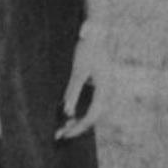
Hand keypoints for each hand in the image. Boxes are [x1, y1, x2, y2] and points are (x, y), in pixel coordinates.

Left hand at [55, 21, 109, 140]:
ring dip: (78, 119)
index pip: (91, 116)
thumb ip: (72, 91)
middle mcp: (107, 92)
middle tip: (60, 135)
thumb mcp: (78, 70)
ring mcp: (104, 89)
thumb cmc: (87, 50)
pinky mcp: (99, 85)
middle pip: (93, 117)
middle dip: (77, 126)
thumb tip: (67, 112)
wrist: (96, 32)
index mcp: (104, 90)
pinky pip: (91, 103)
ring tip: (62, 127)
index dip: (78, 127)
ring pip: (92, 111)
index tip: (64, 134)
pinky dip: (80, 110)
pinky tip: (69, 113)